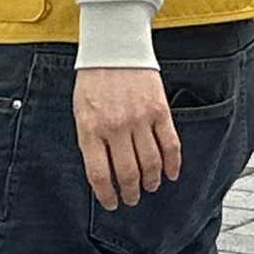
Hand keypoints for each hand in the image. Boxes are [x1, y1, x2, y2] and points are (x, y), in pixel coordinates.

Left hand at [77, 66, 182, 209]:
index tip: (111, 203)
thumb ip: (90, 140)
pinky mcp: (160, 111)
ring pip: (150, 163)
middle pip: (127, 173)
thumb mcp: (80, 112)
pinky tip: (171, 174)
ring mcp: (140, 119)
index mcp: (90, 129)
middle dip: (130, 192)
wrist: (114, 49)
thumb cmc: (93, 82)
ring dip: (151, 181)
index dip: (106, 195)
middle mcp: (116, 127)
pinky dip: (173, 164)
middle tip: (132, 199)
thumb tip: (101, 172)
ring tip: (150, 187)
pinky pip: (170, 145)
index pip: (99, 174)